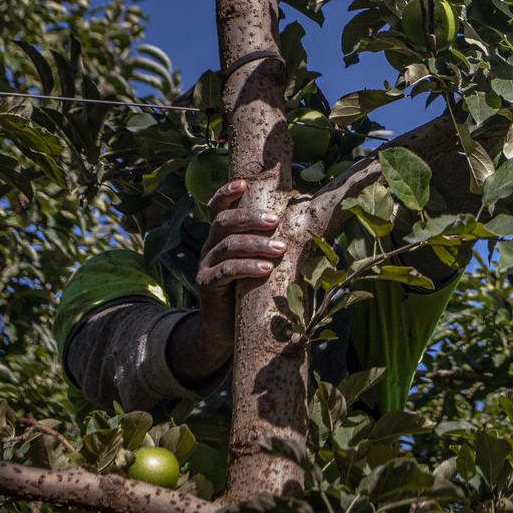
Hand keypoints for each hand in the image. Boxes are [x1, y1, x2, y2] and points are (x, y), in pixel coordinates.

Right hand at [196, 179, 284, 349]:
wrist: (224, 329)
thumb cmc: (248, 291)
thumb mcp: (258, 264)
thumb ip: (270, 245)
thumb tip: (306, 225)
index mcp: (221, 236)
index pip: (218, 208)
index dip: (226, 193)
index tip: (242, 183)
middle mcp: (210, 246)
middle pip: (223, 222)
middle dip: (250, 218)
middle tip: (274, 220)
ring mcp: (206, 265)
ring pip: (227, 245)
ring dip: (256, 244)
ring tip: (279, 249)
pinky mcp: (207, 285)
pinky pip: (225, 271)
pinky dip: (247, 267)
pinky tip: (266, 269)